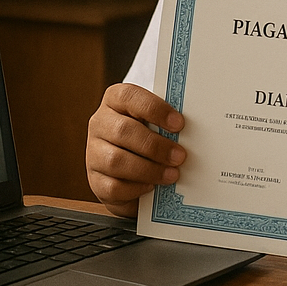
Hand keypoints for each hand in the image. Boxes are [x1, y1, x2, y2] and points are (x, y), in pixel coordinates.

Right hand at [86, 83, 184, 216]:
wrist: (127, 161)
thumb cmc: (148, 133)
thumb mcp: (155, 120)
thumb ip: (166, 120)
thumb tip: (193, 129)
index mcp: (115, 100)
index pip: (129, 97)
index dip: (155, 109)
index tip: (179, 124)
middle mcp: (100, 123)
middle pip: (123, 131)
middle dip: (156, 146)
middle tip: (180, 156)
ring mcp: (93, 152)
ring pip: (116, 161)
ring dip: (149, 169)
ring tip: (172, 174)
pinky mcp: (95, 180)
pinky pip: (113, 186)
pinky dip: (136, 188)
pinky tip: (152, 186)